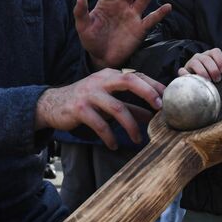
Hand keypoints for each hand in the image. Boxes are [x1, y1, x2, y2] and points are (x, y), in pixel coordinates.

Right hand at [35, 69, 165, 149]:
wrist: (53, 104)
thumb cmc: (86, 101)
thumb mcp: (108, 100)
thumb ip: (129, 106)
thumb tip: (152, 115)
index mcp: (110, 75)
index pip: (136, 75)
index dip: (153, 85)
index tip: (168, 97)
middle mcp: (100, 81)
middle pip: (129, 81)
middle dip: (147, 93)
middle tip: (159, 109)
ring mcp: (90, 94)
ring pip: (117, 107)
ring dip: (131, 125)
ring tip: (138, 139)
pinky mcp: (80, 109)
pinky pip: (100, 124)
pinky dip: (109, 137)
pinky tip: (114, 145)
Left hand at [75, 0, 170, 68]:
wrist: (102, 57)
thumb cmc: (92, 39)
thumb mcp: (83, 27)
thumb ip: (81, 12)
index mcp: (106, 3)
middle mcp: (121, 6)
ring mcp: (132, 16)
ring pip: (142, 1)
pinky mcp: (140, 28)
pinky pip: (151, 19)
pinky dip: (160, 13)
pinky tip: (167, 7)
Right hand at [178, 48, 221, 81]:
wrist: (195, 82)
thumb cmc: (210, 78)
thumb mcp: (217, 73)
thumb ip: (221, 72)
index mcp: (209, 55)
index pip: (215, 51)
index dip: (220, 60)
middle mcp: (200, 56)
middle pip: (206, 59)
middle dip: (213, 69)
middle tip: (217, 79)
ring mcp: (190, 62)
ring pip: (195, 63)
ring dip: (202, 72)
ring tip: (208, 81)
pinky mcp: (183, 70)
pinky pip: (182, 70)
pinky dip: (186, 74)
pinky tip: (192, 80)